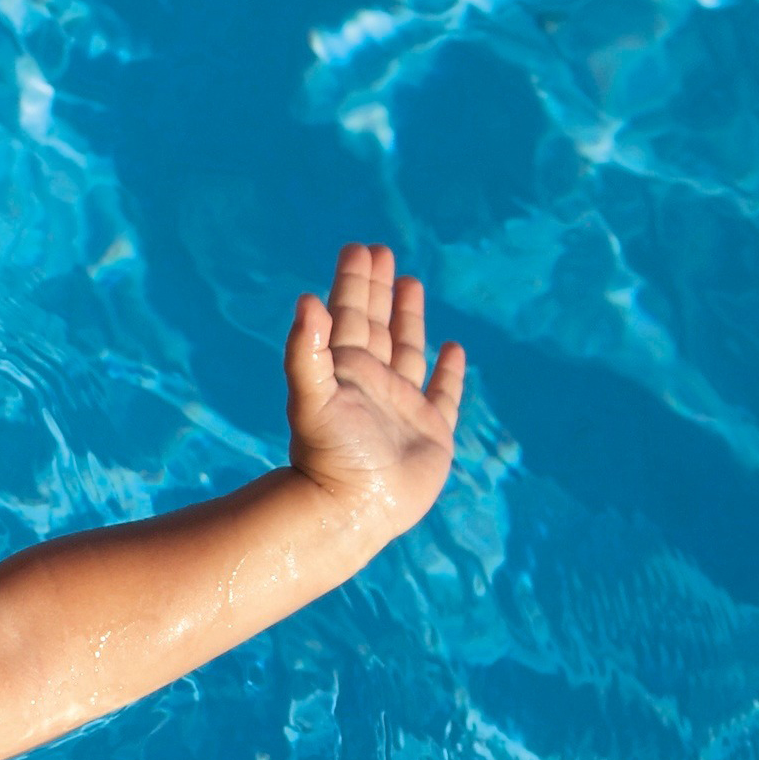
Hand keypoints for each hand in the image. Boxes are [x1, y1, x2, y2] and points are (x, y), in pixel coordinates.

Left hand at [284, 242, 464, 541]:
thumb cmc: (327, 457)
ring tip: (410, 283)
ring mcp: (401, 407)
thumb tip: (307, 300)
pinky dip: (449, 372)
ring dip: (409, 318)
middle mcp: (372, 384)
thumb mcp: (311, 397)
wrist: (350, 511)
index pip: (349, 315)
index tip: (360, 248)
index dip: (355, 282)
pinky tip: (452, 349)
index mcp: (345, 371)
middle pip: (378, 324)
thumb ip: (306, 350)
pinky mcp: (431, 432)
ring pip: (408, 350)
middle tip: (381, 251)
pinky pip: (444, 394)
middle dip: (378, 289)